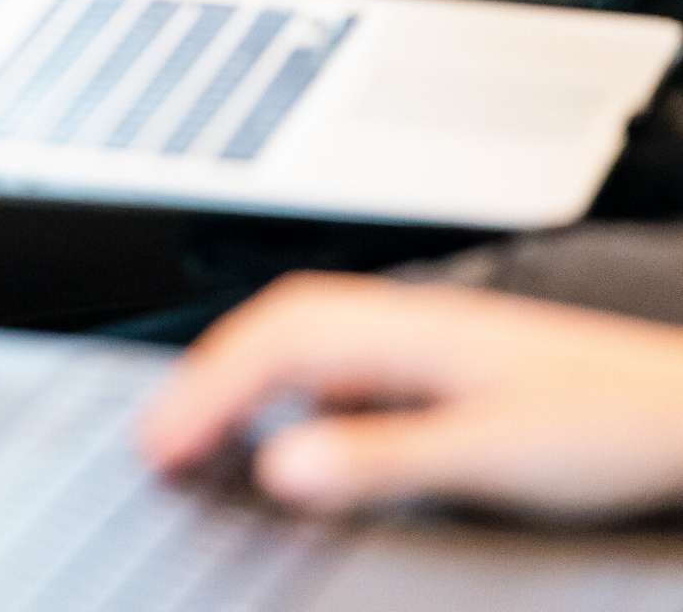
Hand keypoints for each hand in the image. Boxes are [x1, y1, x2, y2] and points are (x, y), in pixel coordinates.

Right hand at [141, 273, 682, 519]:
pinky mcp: (432, 366)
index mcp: (408, 327)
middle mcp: (405, 321)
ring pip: (302, 337)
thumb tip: (279, 466)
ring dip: (240, 376)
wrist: (676, 407)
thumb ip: (380, 457)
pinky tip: (282, 429)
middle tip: (156, 440)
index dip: (207, 388)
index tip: (159, 443)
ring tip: (196, 431)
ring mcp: (418, 339)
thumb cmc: (605, 421)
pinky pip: (334, 364)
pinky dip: (284, 391)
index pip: (278, 338)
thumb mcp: (490, 453)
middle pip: (278, 323)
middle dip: (207, 376)